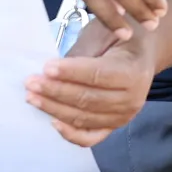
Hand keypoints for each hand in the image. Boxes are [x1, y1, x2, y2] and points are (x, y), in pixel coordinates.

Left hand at [25, 20, 157, 146]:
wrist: (141, 52)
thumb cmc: (118, 38)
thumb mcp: (104, 34)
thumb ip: (82, 54)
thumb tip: (50, 70)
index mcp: (133, 72)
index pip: (98, 75)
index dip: (71, 73)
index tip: (46, 67)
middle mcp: (132, 100)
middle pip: (88, 99)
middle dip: (56, 91)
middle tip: (30, 82)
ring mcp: (123, 117)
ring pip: (85, 118)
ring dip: (55, 109)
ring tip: (32, 97)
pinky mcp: (113, 126)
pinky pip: (91, 137)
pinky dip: (71, 134)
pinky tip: (53, 122)